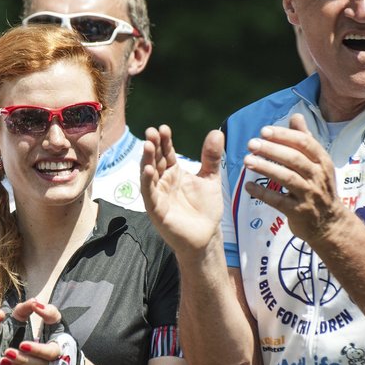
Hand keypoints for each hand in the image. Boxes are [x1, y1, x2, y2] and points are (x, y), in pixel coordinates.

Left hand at [1, 300, 84, 364]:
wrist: (67, 362)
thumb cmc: (57, 337)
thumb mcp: (56, 322)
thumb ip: (48, 311)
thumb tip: (36, 303)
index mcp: (60, 350)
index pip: (50, 352)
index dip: (36, 349)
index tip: (21, 344)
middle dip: (22, 360)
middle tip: (6, 352)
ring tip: (3, 361)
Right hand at [140, 124, 224, 253]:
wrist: (206, 235)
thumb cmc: (206, 208)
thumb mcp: (210, 178)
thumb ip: (211, 157)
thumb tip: (217, 132)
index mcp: (174, 172)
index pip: (167, 153)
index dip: (164, 141)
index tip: (164, 128)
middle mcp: (163, 182)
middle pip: (156, 160)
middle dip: (153, 146)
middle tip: (152, 131)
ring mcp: (158, 195)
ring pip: (149, 174)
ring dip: (147, 160)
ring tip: (147, 144)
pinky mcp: (156, 210)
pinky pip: (149, 194)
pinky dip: (147, 182)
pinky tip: (148, 169)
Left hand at [242, 113, 346, 241]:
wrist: (330, 224)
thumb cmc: (319, 188)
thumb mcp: (317, 163)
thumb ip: (305, 140)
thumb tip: (296, 116)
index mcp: (321, 161)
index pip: (304, 143)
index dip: (284, 135)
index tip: (264, 131)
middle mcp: (318, 176)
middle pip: (294, 159)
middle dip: (272, 149)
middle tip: (251, 144)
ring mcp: (310, 195)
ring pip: (287, 178)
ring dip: (266, 168)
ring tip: (247, 161)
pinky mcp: (300, 212)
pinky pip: (279, 201)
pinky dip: (263, 193)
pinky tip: (248, 186)